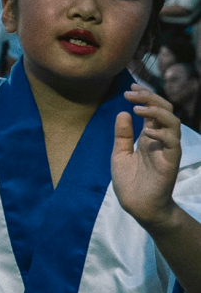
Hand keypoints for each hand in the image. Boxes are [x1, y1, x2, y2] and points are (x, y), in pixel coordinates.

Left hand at [115, 84, 185, 230]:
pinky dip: (161, 133)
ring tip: (138, 108)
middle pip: (164, 110)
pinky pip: (172, 143)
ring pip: (173, 122)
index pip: (152, 110)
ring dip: (157, 111)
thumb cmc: (130, 181)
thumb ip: (122, 135)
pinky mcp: (171, 161)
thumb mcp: (120, 154)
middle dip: (150, 97)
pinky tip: (146, 131)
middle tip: (131, 92)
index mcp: (148, 136)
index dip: (145, 96)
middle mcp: (160, 139)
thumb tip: (123, 112)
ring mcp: (167, 149)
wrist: (137, 205)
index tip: (131, 88)